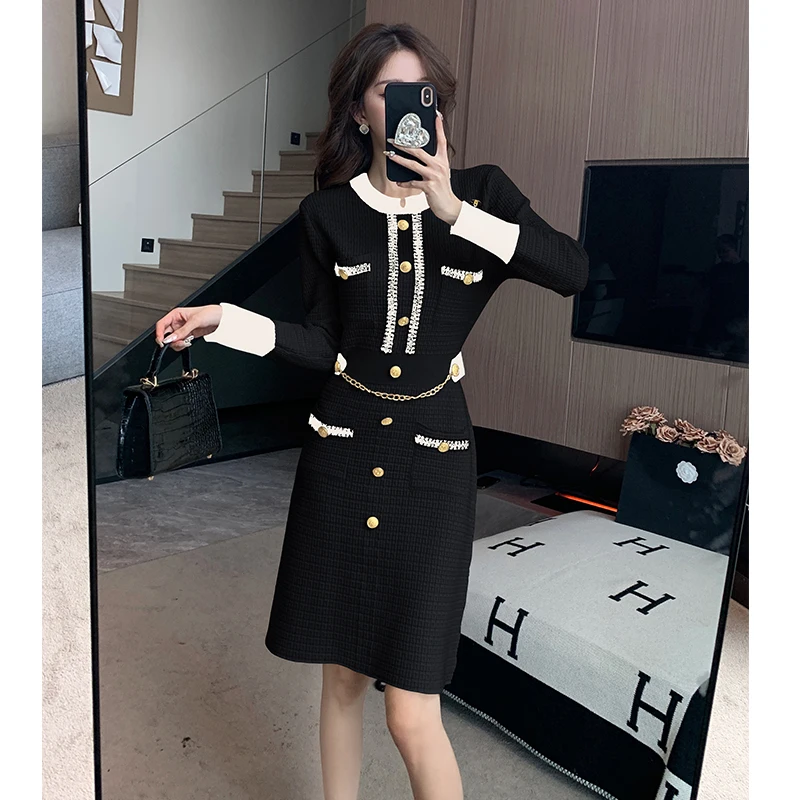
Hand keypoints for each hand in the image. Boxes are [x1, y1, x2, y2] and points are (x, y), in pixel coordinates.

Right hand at [154, 304, 222, 350]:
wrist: (222, 319)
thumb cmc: (210, 313)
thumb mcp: (195, 321)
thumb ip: (182, 331)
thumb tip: (171, 339)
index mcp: (176, 314)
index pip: (161, 324)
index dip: (159, 333)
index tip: (162, 342)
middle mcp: (177, 322)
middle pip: (166, 334)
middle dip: (170, 340)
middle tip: (178, 342)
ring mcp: (182, 330)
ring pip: (173, 340)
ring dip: (177, 344)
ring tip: (186, 342)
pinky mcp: (188, 336)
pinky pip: (180, 342)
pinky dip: (182, 345)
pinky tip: (188, 342)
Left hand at [385, 110, 462, 224]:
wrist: (449, 206)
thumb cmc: (442, 189)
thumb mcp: (440, 172)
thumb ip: (431, 163)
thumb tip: (416, 156)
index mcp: (443, 160)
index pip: (441, 140)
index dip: (439, 127)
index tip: (435, 115)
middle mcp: (439, 165)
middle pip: (419, 150)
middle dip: (404, 144)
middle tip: (393, 139)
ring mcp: (434, 175)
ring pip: (413, 164)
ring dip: (399, 160)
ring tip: (390, 156)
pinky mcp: (429, 186)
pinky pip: (413, 182)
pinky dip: (404, 182)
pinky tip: (398, 181)